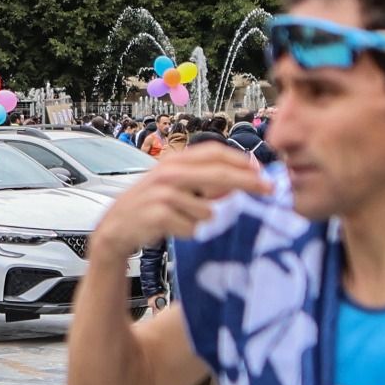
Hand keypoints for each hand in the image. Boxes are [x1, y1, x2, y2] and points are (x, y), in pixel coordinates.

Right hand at [89, 145, 269, 264]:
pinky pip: (192, 228)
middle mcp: (169, 172)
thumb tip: (244, 182)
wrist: (116, 226)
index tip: (262, 172)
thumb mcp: (175, 186)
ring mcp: (163, 193)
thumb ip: (204, 181)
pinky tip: (174, 229)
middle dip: (247, 182)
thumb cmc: (151, 205)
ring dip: (205, 220)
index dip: (241, 160)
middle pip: (218, 174)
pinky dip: (189, 233)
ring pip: (207, 210)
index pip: (214, 152)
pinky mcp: (158, 215)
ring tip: (186, 220)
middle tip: (268, 190)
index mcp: (174, 160)